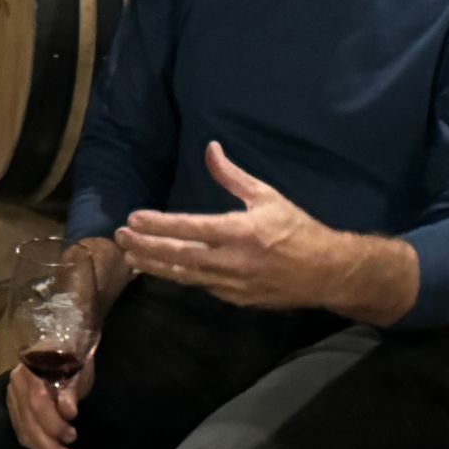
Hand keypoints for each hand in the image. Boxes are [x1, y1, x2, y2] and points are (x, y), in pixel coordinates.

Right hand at [6, 352, 97, 448]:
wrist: (62, 349)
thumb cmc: (73, 358)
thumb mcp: (79, 371)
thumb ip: (71, 391)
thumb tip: (69, 413)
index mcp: (31, 369)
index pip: (37, 401)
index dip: (53, 422)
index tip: (73, 435)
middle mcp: (16, 383)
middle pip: (28, 421)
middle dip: (50, 446)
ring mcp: (13, 397)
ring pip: (24, 431)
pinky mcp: (15, 409)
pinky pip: (22, 433)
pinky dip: (37, 447)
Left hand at [114, 141, 345, 309]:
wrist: (328, 273)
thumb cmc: (297, 229)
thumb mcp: (267, 197)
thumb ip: (233, 176)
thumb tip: (210, 148)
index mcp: (239, 232)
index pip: (188, 228)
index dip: (157, 225)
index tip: (132, 219)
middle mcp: (232, 261)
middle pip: (178, 256)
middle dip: (145, 247)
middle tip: (119, 238)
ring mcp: (233, 285)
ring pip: (184, 276)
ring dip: (155, 266)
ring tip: (131, 258)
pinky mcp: (236, 300)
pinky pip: (201, 286)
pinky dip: (179, 278)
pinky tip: (162, 271)